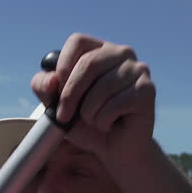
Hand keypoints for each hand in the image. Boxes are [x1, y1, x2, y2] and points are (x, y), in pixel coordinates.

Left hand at [31, 33, 156, 169]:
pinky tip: (110, 125)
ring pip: (102, 87)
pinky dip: (104, 121)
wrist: (115, 150)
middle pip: (88, 63)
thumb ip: (44, 88)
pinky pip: (116, 104)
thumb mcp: (57, 106)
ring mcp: (137, 70)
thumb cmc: (87, 125)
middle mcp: (122, 53)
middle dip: (70, 94)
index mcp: (100, 50)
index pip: (78, 41)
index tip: (56, 91)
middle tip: (64, 116)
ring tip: (93, 122)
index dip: (63, 66)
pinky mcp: (147, 90)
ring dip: (89, 113)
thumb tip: (52, 79)